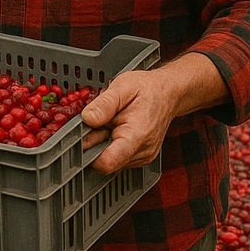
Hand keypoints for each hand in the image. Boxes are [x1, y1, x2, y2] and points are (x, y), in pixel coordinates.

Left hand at [81, 52, 227, 173]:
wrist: (168, 93)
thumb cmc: (147, 89)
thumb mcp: (122, 87)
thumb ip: (104, 104)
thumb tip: (86, 119)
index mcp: (136, 136)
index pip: (107, 163)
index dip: (87, 153)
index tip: (81, 136)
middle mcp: (142, 152)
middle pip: (105, 160)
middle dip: (94, 142)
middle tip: (98, 121)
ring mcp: (142, 157)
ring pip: (110, 160)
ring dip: (103, 143)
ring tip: (110, 122)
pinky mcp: (140, 157)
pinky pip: (117, 157)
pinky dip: (111, 144)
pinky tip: (115, 128)